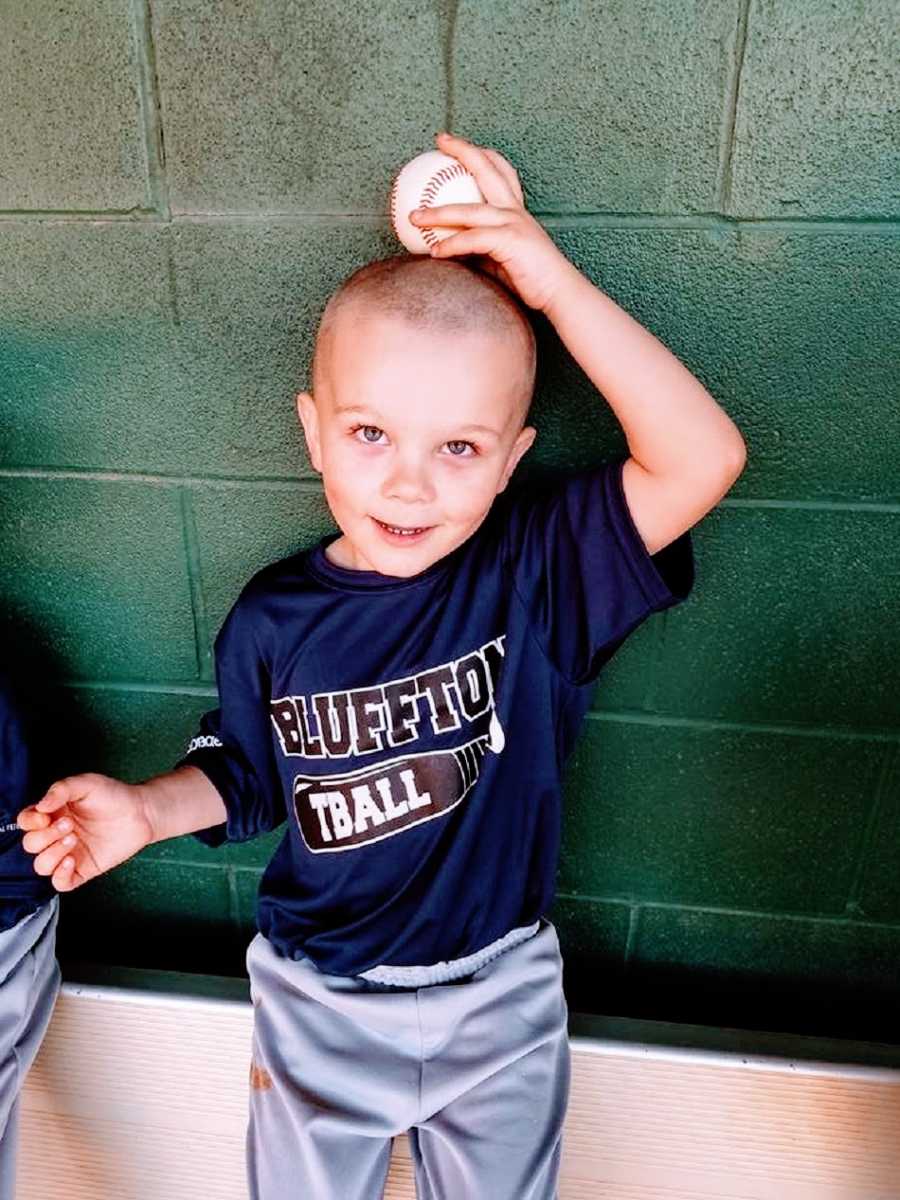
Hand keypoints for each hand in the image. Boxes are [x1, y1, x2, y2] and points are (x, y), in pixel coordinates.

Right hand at [18, 774, 154, 891]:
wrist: (141, 812)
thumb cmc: (114, 796)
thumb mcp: (87, 784)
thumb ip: (61, 790)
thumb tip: (40, 806)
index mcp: (53, 814)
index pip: (26, 822)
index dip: (29, 821)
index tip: (44, 816)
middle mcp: (57, 835)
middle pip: (31, 844)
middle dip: (45, 835)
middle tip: (69, 824)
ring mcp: (69, 853)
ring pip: (41, 865)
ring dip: (52, 853)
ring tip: (73, 839)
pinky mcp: (83, 869)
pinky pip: (60, 883)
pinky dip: (60, 875)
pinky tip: (71, 860)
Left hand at [409, 132, 577, 312]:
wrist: (559, 293)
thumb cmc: (531, 279)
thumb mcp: (500, 257)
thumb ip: (478, 248)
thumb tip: (448, 248)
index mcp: (515, 210)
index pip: (500, 171)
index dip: (480, 153)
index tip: (457, 145)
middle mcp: (514, 210)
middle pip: (487, 170)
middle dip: (463, 150)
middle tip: (440, 140)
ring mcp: (513, 223)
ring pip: (468, 210)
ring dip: (438, 212)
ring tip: (414, 216)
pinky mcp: (510, 241)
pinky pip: (472, 239)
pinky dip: (451, 245)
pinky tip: (433, 252)